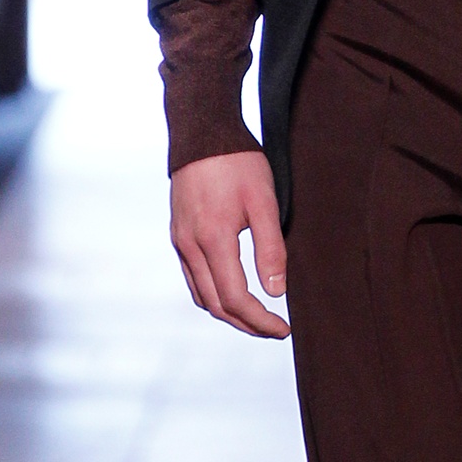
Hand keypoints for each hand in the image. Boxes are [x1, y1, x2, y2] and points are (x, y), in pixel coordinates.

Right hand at [170, 149, 288, 337]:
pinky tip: (232, 292)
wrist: (201, 131)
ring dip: (228, 313)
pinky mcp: (178, 234)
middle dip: (246, 324)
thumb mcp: (264, 201)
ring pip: (201, 295)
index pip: (236, 299)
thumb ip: (271, 249)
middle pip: (216, 305)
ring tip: (257, 316)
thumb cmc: (238, 162)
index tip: (284, 329)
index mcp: (213, 239)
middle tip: (274, 330)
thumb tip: (276, 292)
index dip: (261, 321)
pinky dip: (213, 295)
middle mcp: (190, 246)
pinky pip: (193, 278)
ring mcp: (179, 241)